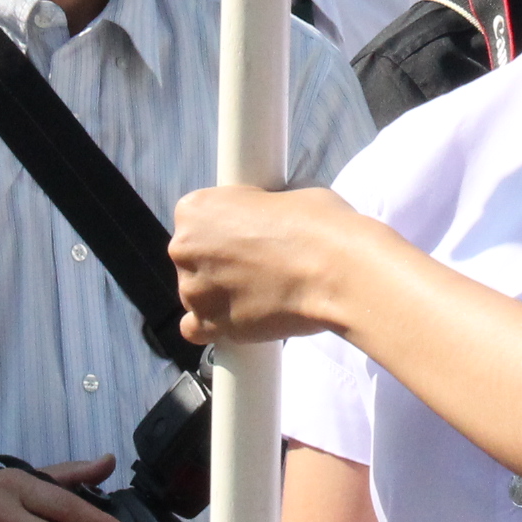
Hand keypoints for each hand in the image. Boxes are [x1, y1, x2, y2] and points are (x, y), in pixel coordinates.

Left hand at [172, 185, 370, 344]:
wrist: (336, 271)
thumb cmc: (317, 226)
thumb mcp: (287, 192)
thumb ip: (261, 205)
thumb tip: (270, 213)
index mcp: (196, 209)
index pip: (196, 218)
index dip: (225, 225)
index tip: (247, 232)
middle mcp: (184, 248)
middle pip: (192, 256)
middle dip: (220, 260)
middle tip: (258, 262)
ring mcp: (194, 291)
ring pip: (196, 293)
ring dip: (219, 293)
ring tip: (260, 291)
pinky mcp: (212, 326)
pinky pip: (197, 329)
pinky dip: (214, 326)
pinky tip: (240, 317)